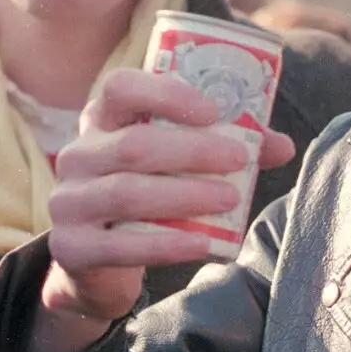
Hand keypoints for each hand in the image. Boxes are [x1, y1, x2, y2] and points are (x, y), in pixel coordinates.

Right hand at [42, 68, 294, 323]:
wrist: (97, 263)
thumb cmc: (145, 200)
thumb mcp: (174, 167)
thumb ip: (222, 150)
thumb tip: (281, 145)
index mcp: (102, 122)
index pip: (120, 88)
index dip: (166, 94)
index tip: (214, 111)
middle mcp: (78, 156)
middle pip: (134, 145)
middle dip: (192, 151)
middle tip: (238, 160)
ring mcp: (69, 203)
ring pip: (127, 193)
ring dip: (185, 195)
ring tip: (230, 199)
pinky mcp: (71, 248)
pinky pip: (120, 246)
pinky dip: (165, 245)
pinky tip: (202, 243)